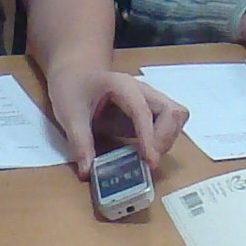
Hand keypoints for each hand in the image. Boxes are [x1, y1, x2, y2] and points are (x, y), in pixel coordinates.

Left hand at [43, 60, 186, 176]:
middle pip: (172, 111)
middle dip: (164, 138)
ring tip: (146, 158)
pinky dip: (163, 141)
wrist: (75, 73)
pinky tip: (145, 153)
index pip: (143, 111)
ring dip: (166, 140)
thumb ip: (80, 142)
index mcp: (123, 86)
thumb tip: (87, 173)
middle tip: (147, 160)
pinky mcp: (149, 113)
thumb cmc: (72, 87)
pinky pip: (168, 126)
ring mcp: (149, 101)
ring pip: (176, 118)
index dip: (149, 137)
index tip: (150, 162)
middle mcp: (143, 91)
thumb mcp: (69, 114)